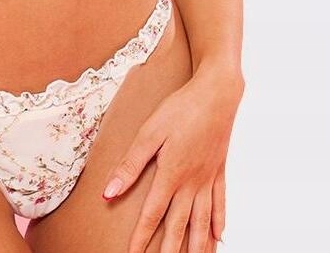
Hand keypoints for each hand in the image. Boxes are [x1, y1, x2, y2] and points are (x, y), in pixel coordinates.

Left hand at [102, 66, 243, 252]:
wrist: (217, 94)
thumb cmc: (181, 109)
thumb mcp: (149, 133)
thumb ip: (130, 164)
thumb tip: (109, 192)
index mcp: (171, 174)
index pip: (153, 214)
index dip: (141, 237)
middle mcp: (192, 183)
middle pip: (180, 225)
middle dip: (171, 251)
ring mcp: (208, 179)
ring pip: (203, 222)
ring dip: (197, 246)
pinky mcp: (220, 171)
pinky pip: (220, 204)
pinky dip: (218, 223)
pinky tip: (219, 238)